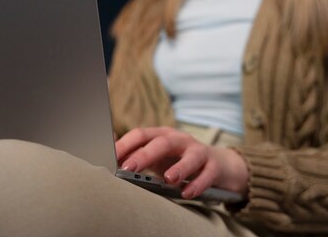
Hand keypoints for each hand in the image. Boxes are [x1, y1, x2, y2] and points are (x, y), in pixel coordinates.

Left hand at [115, 127, 248, 198]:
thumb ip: (136, 154)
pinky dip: (197, 183)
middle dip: (144, 155)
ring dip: (179, 167)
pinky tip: (187, 192)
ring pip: (190, 155)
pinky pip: (207, 174)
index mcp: (162, 134)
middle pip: (162, 142)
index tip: (111, 157)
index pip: (141, 134)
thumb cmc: (178, 160)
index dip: (125, 144)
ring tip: (168, 179)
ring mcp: (198, 150)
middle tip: (129, 169)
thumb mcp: (156, 155)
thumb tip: (111, 152)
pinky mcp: (214, 165)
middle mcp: (180, 139)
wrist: (217, 164)